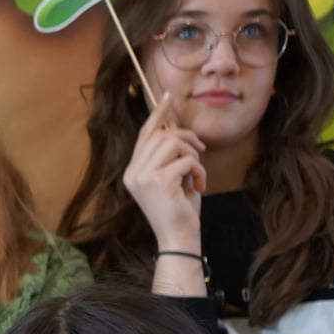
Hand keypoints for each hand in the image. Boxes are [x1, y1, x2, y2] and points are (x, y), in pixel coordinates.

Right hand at [122, 95, 207, 290]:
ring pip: (174, 143)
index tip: (168, 96)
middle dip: (187, 138)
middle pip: (163, 134)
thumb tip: (174, 127)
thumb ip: (168, 156)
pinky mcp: (159, 181)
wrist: (178, 237)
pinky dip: (199, 171)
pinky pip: (187, 160)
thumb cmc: (178, 209)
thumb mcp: (171, 178)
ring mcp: (143, 177)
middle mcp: (133, 172)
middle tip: (201, 152)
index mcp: (132, 171)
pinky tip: (198, 186)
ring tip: (197, 173)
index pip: (145, 135)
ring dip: (194, 155)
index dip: (158, 113)